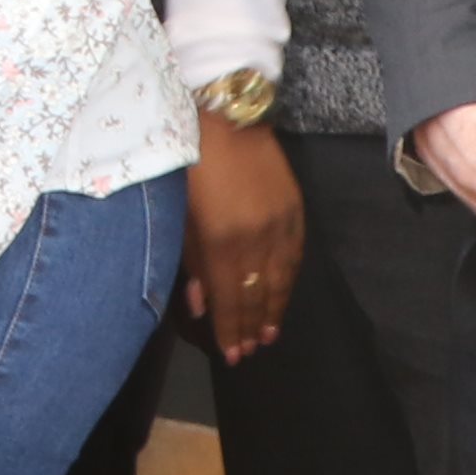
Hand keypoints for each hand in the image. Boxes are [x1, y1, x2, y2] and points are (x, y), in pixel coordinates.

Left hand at [183, 108, 307, 359]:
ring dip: (274, 310)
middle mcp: (256, 239)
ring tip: (269, 335)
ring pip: (281, 280)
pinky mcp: (295, 210)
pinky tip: (283, 296)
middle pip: (257, 295)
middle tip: (249, 352)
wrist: (226, 119)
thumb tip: (202, 306)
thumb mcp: (180, 216)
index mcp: (222, 242)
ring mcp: (280, 224)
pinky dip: (289, 281)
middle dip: (252, 327)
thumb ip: (192, 264)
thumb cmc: (191, 166)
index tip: (232, 355)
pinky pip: (296, 256)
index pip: (231, 300)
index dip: (231, 330)